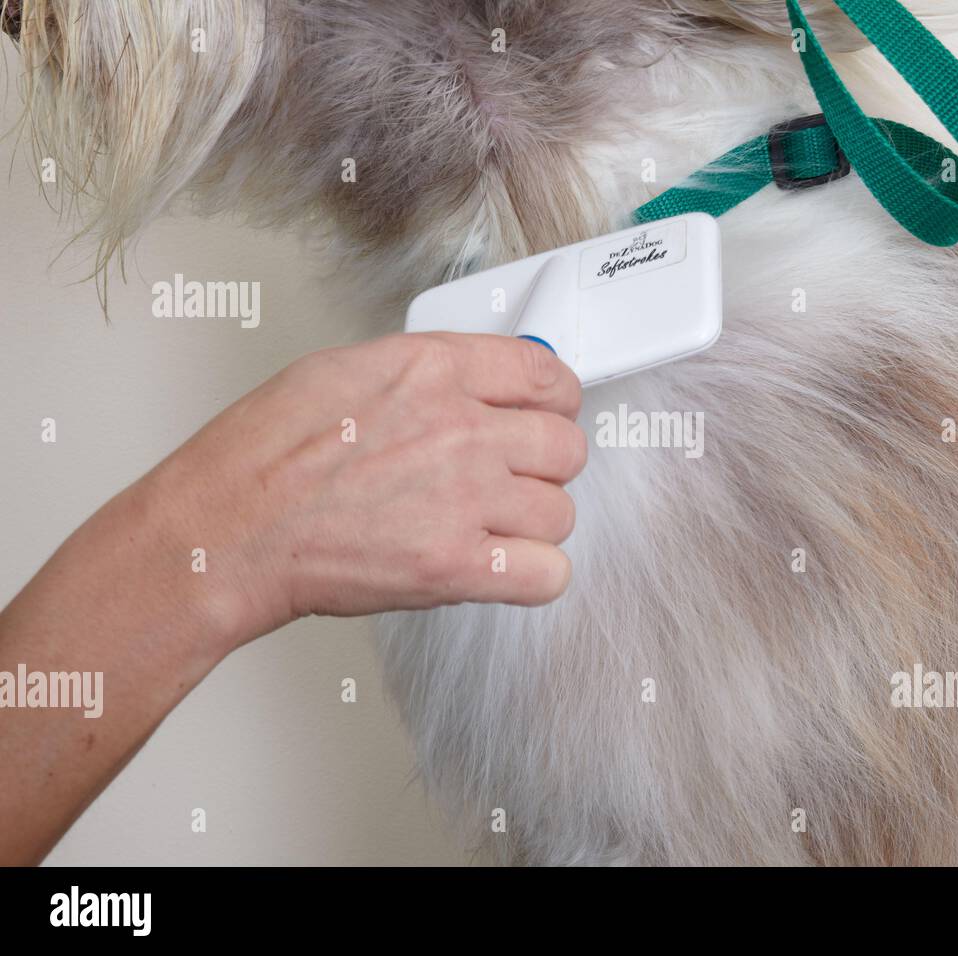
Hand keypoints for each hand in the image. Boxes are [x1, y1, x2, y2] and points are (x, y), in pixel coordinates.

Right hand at [146, 331, 586, 651]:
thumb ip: (426, 374)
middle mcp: (459, 429)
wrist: (226, 532)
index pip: (545, 373)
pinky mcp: (454, 566)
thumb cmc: (264, 456)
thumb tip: (477, 382)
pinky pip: (548, 575)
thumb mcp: (346, 371)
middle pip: (565, 445)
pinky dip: (532, 578)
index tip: (547, 414)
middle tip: (512, 477)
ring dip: (534, 524)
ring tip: (490, 528)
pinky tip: (500, 569)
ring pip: (560, 512)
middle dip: (545, 464)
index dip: (555, 399)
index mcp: (432, 370)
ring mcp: (463, 498)